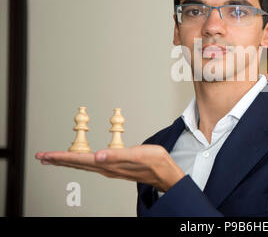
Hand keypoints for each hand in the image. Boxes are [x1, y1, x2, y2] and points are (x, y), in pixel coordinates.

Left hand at [35, 145, 184, 191]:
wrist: (165, 172)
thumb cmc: (154, 162)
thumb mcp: (138, 155)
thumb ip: (117, 155)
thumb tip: (97, 156)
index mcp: (109, 164)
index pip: (80, 160)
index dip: (61, 157)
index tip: (46, 155)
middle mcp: (106, 168)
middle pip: (77, 164)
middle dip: (58, 160)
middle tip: (42, 157)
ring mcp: (109, 169)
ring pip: (82, 165)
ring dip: (67, 161)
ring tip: (54, 158)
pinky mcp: (114, 167)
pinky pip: (91, 165)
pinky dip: (80, 161)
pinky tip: (80, 160)